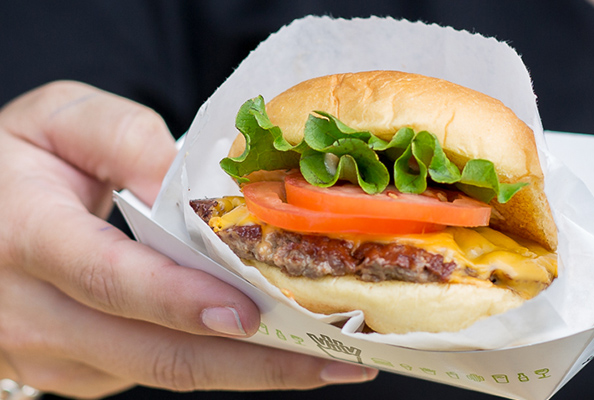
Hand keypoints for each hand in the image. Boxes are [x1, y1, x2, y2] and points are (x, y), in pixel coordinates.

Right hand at [0, 81, 376, 397]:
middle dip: (255, 363)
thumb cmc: (18, 159)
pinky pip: (154, 372)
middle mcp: (31, 312)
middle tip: (337, 358)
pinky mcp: (73, 373)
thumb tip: (196, 190)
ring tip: (332, 359)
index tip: (251, 311)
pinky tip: (278, 348)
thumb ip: (127, 141)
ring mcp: (50, 354)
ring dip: (252, 372)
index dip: (182, 300)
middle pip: (153, 353)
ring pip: (162, 374)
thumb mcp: (60, 120)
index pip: (110, 279)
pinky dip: (220, 362)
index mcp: (25, 236)